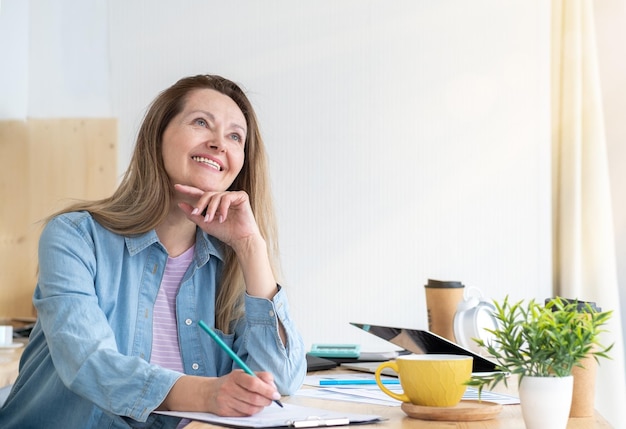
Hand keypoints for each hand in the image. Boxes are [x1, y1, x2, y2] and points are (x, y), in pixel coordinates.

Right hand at [160, 371, 280, 416]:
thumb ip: (260, 376)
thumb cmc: (231, 382)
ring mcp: (226, 401)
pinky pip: (244, 415)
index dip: (267, 389)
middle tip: (271, 399)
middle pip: (254, 398)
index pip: (254, 383)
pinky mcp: (225, 412)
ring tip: (262, 402)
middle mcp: (229, 388)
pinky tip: (252, 406)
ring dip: (261, 407)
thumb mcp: (244, 374)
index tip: (275, 394)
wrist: (209, 392)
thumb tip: (273, 386)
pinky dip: (252, 412)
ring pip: (250, 409)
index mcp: (236, 376)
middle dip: (267, 400)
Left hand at [175, 184, 261, 250]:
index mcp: (214, 203)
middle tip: (198, 214)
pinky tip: (223, 218)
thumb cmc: (225, 233)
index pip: (200, 194)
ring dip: (211, 209)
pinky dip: (223, 208)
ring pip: (216, 196)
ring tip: (212, 220)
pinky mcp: (241, 196)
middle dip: (201, 204)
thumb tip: (180, 204)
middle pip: (207, 194)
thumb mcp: (205, 224)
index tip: (176, 186)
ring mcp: (232, 196)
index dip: (188, 190)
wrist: (241, 239)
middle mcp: (223, 197)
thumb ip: (193, 214)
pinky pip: (227, 197)